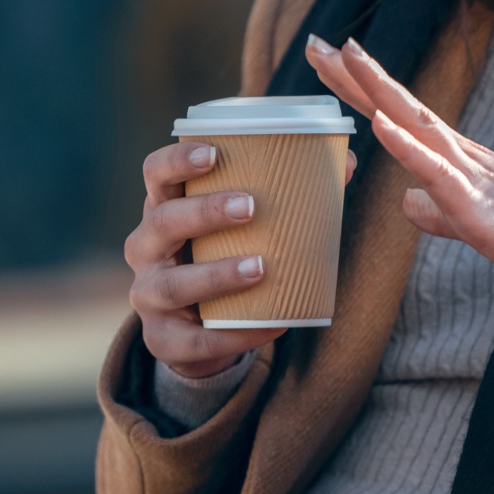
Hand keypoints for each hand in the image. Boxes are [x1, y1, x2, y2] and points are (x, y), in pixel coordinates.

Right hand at [125, 138, 356, 378]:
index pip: (155, 173)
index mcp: (164, 208)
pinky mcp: (163, 340)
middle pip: (163, 222)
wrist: (200, 331)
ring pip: (173, 284)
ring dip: (216, 274)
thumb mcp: (241, 225)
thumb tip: (347, 162)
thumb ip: (289, 191)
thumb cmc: (224, 255)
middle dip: (204, 212)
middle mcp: (146, 248)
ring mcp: (149, 296)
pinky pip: (196, 341)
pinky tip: (271, 324)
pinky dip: (235, 334)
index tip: (214, 153)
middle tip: (252, 206)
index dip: (177, 160)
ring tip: (260, 266)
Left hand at [305, 34, 493, 286]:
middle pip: (396, 105)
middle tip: (313, 42)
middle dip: (353, 75)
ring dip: (376, 89)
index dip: (361, 87)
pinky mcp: (474, 204)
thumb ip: (437, 211)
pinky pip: (434, 169)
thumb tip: (407, 203)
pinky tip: (378, 123)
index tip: (329, 59)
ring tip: (344, 57)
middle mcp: (457, 154)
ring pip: (412, 122)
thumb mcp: (472, 222)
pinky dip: (404, 144)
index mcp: (454, 158)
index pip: (397, 114)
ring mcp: (466, 174)